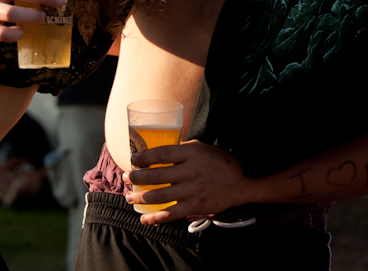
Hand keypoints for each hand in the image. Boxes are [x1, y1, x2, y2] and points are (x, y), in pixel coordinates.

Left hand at [124, 140, 250, 225]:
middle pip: (156, 176)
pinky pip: (171, 214)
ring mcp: (192, 190)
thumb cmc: (220, 163)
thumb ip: (183, 149)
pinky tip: (145, 219)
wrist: (241, 184)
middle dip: (136, 177)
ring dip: (140, 197)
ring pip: (159, 196)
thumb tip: (161, 151)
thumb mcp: (203, 148)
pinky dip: (156, 218)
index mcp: (192, 154)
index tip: (133, 159)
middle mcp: (190, 171)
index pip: (162, 154)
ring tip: (130, 196)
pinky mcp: (195, 206)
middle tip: (127, 177)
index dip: (144, 157)